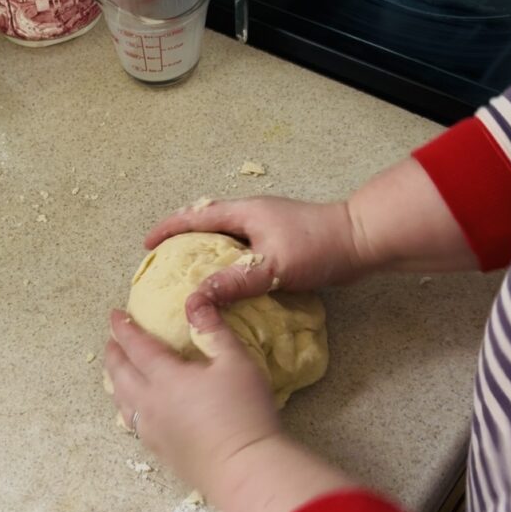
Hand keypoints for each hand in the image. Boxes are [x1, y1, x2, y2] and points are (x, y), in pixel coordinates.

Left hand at [104, 297, 355, 511]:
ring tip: (116, 372)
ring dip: (115, 381)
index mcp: (166, 377)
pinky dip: (126, 407)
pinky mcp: (160, 451)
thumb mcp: (236, 361)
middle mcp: (150, 403)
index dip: (123, 328)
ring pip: (122, 400)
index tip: (113, 315)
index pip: (136, 346)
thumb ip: (213, 330)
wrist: (244, 468)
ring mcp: (153, 430)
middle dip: (113, 353)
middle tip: (111, 340)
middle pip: (120, 374)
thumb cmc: (243, 411)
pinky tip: (134, 409)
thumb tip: (195, 302)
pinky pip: (132, 423)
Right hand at [144, 197, 365, 300]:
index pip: (196, 216)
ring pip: (225, 235)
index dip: (168, 229)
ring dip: (204, 248)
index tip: (147, 244)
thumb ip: (234, 282)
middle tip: (163, 259)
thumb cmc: (319, 247)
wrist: (363, 240)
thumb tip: (195, 299)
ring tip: (189, 271)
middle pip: (206, 221)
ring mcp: (267, 226)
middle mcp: (252, 215)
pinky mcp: (280, 240)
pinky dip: (226, 259)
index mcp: (244, 212)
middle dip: (182, 237)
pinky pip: (242, 247)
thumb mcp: (273, 268)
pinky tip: (228, 280)